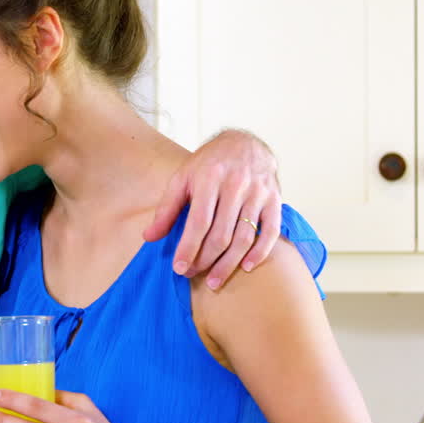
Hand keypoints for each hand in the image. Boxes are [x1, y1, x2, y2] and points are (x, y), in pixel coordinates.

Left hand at [143, 128, 281, 288]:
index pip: (199, 222)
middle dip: (205, 260)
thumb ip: (166, 208)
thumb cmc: (209, 164)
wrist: (245, 142)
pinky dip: (259, 253)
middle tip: (192, 275)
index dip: (188, 248)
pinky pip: (269, 231)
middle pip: (221, 234)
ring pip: (244, 237)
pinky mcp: (274, 200)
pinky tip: (245, 267)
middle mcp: (236, 185)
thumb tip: (149, 237)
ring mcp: (258, 193)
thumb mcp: (182, 178)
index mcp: (209, 178)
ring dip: (228, 264)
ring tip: (214, 280)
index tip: (179, 268)